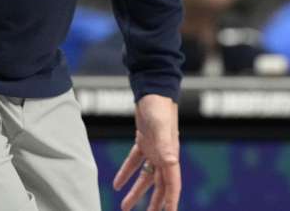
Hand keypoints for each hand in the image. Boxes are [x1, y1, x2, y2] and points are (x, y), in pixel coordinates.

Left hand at [113, 94, 179, 210]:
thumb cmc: (159, 107)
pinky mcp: (144, 142)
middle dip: (154, 203)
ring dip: (136, 192)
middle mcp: (164, 155)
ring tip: (124, 207)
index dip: (171, 201)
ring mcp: (154, 149)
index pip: (172, 184)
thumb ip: (166, 145)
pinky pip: (134, 162)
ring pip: (145, 177)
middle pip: (160, 185)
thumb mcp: (161, 127)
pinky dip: (126, 173)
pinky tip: (116, 184)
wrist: (152, 90)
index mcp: (170, 155)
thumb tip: (172, 163)